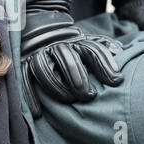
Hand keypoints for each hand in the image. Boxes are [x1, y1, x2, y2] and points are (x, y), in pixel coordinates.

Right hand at [21, 1, 122, 117]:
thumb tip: (119, 51)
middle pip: (67, 57)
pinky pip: (24, 78)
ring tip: (69, 101)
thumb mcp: (88, 42)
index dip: (104, 63)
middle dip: (78, 76)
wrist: (38, 30)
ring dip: (56, 85)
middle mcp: (56, 46)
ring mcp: (38, 54)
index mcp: (76, 42)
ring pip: (44, 68)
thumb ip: (103, 46)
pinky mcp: (23, 63)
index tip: (116, 80)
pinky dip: (30, 94)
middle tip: (90, 95)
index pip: (91, 49)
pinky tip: (38, 112)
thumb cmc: (71, 47)